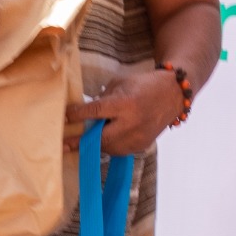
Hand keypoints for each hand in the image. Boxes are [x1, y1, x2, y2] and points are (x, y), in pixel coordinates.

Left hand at [66, 70, 183, 154]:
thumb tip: (83, 112)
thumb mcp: (119, 85)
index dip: (77, 115)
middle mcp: (133, 123)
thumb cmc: (142, 85)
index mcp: (125, 104)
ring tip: (80, 141)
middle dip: (80, 142)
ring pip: (109, 148)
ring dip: (94, 145)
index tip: (63, 118)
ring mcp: (139, 137)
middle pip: (101, 137)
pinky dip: (108, 146)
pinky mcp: (143, 145)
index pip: (95, 111)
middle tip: (62, 145)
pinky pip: (120, 151)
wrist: (172, 94)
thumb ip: (101, 99)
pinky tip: (101, 140)